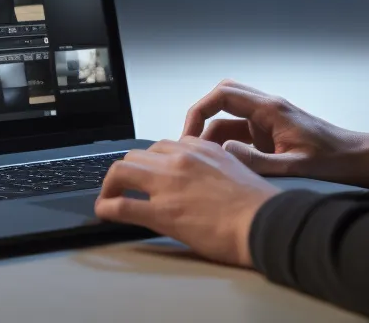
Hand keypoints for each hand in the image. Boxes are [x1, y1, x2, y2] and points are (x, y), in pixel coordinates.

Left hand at [95, 137, 279, 266]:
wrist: (265, 223)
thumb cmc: (258, 206)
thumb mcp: (237, 170)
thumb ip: (214, 167)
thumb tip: (203, 179)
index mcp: (201, 149)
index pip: (164, 145)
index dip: (152, 161)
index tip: (149, 173)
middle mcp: (181, 160)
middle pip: (138, 155)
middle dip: (128, 170)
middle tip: (125, 185)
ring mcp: (168, 184)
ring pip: (121, 170)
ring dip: (111, 184)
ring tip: (109, 197)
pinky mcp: (161, 212)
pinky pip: (121, 205)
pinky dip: (106, 207)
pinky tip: (104, 212)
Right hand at [184, 80, 368, 189]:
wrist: (357, 160)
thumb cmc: (333, 161)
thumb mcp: (294, 166)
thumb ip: (258, 161)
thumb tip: (224, 151)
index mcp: (271, 109)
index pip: (223, 96)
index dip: (198, 111)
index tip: (188, 137)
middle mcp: (266, 109)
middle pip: (222, 97)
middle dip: (200, 117)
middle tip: (188, 145)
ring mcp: (267, 120)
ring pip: (228, 116)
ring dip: (212, 134)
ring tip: (200, 161)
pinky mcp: (270, 134)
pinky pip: (239, 132)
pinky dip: (225, 144)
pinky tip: (221, 166)